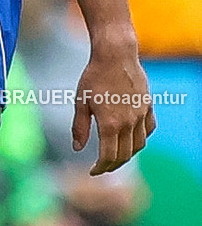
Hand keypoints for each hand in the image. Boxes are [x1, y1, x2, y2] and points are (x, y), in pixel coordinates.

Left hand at [72, 44, 155, 174]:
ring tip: (117, 155)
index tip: (93, 171)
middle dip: (112, 165)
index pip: (108, 157)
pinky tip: (133, 137)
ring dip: (128, 154)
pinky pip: (148, 129)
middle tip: (102, 167)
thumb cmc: (94, 76)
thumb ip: (80, 126)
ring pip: (139, 145)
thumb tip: (77, 148)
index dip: (100, 168)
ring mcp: (141, 115)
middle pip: (124, 155)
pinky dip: (141, 138)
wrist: (115, 55)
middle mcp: (128, 123)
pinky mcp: (148, 106)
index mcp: (110, 124)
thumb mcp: (81, 101)